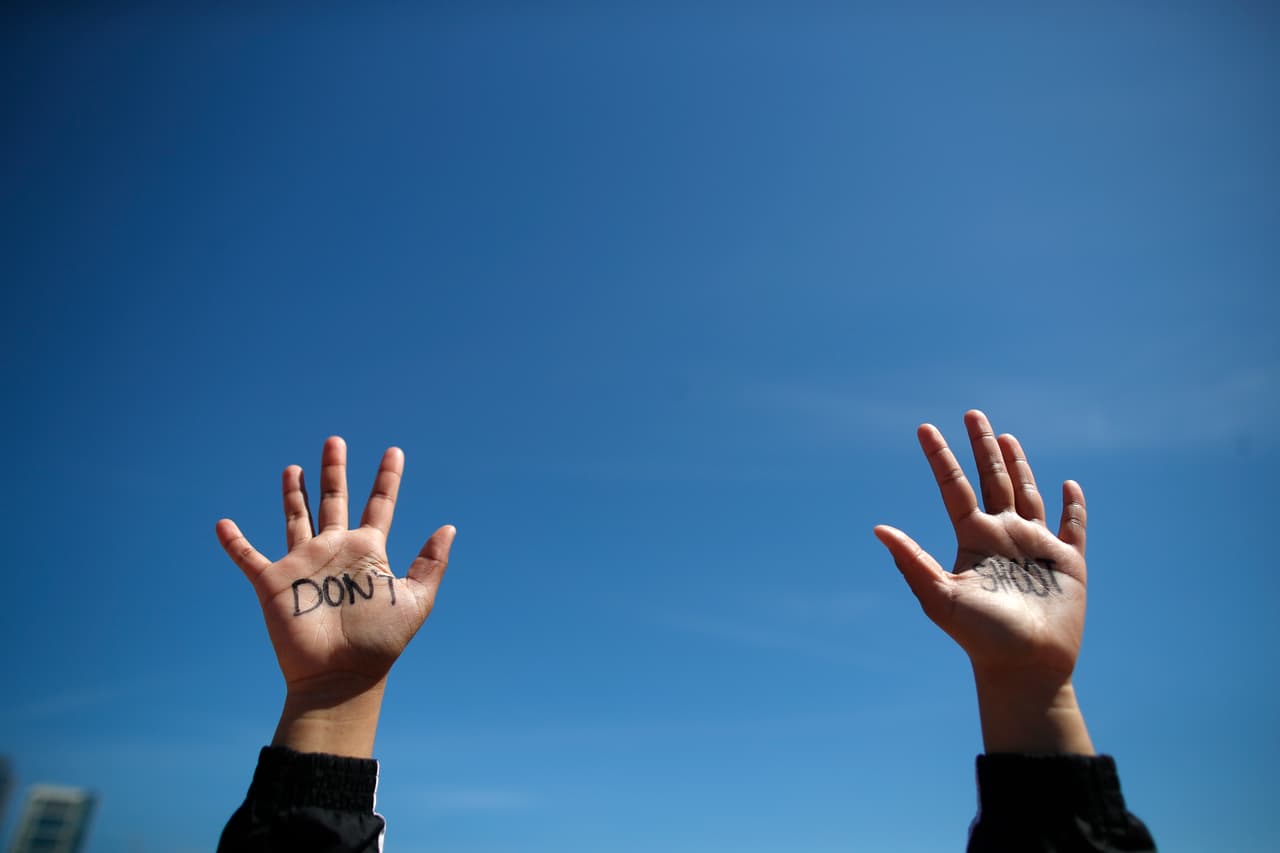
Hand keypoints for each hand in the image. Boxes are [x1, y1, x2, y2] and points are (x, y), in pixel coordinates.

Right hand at [216, 436, 454, 755]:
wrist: (341, 677)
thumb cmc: (380, 643)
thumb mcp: (415, 600)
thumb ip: (431, 563)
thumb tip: (449, 526)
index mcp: (368, 551)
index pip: (380, 505)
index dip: (387, 478)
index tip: (395, 452)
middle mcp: (336, 551)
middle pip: (334, 500)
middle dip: (334, 471)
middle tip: (335, 440)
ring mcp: (305, 564)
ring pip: (296, 518)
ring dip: (293, 493)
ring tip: (293, 467)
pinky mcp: (274, 582)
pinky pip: (248, 558)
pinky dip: (234, 542)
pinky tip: (223, 524)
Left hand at [874, 410, 1093, 753]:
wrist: (1025, 669)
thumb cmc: (980, 638)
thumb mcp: (941, 597)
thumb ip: (912, 561)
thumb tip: (879, 528)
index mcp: (973, 539)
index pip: (954, 488)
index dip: (940, 458)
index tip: (923, 428)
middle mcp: (1002, 536)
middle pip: (991, 480)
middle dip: (982, 447)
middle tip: (973, 413)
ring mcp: (1035, 547)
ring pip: (1027, 494)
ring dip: (1018, 465)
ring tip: (1006, 437)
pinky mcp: (1069, 562)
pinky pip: (1073, 527)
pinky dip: (1073, 506)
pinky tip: (1067, 485)